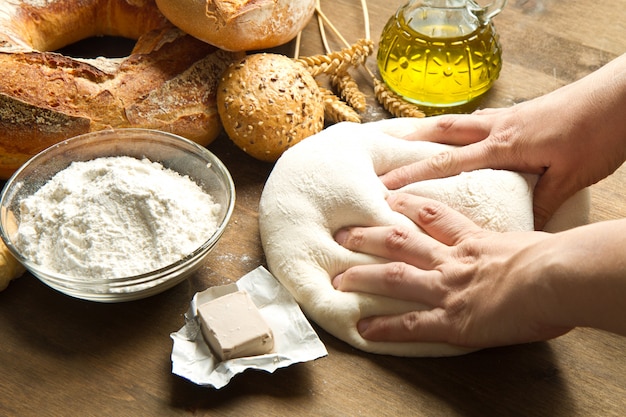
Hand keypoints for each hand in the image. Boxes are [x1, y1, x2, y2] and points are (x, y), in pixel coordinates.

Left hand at [333, 193, 571, 347]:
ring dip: (364, 277)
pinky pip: (411, 323)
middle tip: (342, 234)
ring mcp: (448, 288)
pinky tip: (365, 328)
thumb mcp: (531, 242)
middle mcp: (452, 260)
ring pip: (396, 277)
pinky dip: (387, 327)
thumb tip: (525, 249)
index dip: (407, 206)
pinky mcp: (452, 319)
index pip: (433, 216)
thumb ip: (514, 245)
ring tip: (338, 279)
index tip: (386, 199)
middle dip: (369, 237)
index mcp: (472, 240)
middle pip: (400, 242)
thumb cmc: (557, 258)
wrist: (556, 275)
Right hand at [380, 54, 625, 229]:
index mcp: (505, 146)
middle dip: (411, 144)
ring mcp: (508, 118)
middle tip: (384, 153)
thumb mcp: (570, 178)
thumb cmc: (597, 134)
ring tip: (408, 140)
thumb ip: (541, 203)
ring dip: (431, 131)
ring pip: (458, 122)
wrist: (621, 97)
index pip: (449, 162)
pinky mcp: (520, 114)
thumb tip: (521, 232)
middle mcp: (499, 128)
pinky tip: (460, 135)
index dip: (415, 174)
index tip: (387, 184)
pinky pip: (478, 120)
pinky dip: (460, 127)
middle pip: (444, 132)